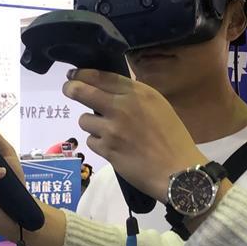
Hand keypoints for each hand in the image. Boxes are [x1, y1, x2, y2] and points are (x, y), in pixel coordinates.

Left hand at [63, 70, 205, 199]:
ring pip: (84, 120)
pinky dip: (98, 143)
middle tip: (69, 89)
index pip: (101, 76)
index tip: (74, 75)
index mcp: (138, 93)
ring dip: (92, 125)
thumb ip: (135, 97)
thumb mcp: (159, 106)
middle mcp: (122, 107)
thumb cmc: (173, 138)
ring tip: (107, 132)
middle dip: (71, 89)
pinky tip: (113, 148)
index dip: (82, 74)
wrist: (177, 170)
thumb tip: (109, 91)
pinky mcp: (107, 149)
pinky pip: (91, 141)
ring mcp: (112, 128)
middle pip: (82, 91)